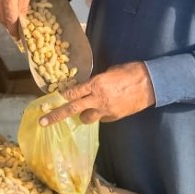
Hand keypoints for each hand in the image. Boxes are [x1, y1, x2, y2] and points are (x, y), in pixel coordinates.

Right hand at [0, 0, 32, 37]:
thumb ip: (22, 9)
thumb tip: (20, 25)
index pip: (9, 18)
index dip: (13, 30)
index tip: (17, 38)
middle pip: (0, 19)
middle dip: (7, 27)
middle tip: (14, 32)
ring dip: (1, 21)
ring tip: (9, 22)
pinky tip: (3, 11)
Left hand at [40, 62, 154, 125]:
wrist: (152, 83)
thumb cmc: (130, 71)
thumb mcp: (109, 72)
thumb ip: (96, 81)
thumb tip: (88, 87)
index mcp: (96, 84)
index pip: (72, 93)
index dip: (59, 98)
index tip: (49, 102)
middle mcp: (98, 98)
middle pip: (72, 109)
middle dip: (56, 116)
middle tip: (43, 122)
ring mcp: (107, 110)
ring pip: (86, 118)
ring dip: (83, 115)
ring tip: (87, 109)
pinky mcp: (115, 117)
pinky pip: (101, 119)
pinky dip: (100, 115)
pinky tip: (107, 107)